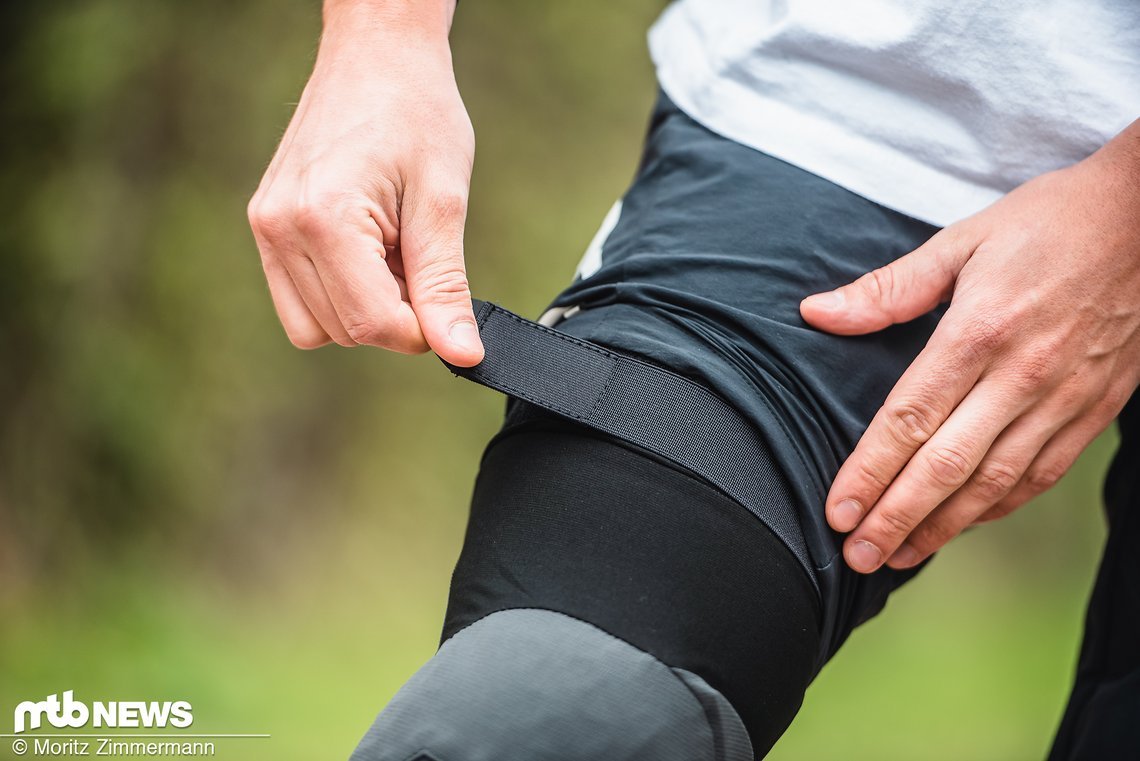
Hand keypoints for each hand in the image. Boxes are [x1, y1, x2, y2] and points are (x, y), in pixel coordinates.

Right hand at [247, 0, 482, 365]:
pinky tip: (368, 251)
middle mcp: (279, 228)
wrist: (376, 54)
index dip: (421, 330)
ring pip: (316, 328)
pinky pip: (299, 301)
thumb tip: (462, 354)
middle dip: (393, 316)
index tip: (447, 303)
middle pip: (343, 332)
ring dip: (364, 309)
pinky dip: (340, 294)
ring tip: (392, 250)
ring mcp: (265, 228)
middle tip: (419, 257)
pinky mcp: (266, 227)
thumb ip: (445, 285)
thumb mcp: (443, 200)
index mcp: (322, 218)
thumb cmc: (415, 111)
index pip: (371, 324)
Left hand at [800, 121, 1139, 573]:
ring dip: (944, 525)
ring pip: (996, 481)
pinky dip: (1001, 505)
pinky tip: (966, 523)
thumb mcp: (962, 240)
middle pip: (947, 465)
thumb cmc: (1050, 222)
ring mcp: (1064, 396)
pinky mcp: (1096, 406)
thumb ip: (889, 287)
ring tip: (899, 555)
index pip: (910, 419)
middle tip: (857, 555)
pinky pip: (1043, 472)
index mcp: (979, 331)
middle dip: (897, 517)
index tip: (837, 511)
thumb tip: (817, 312)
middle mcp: (1022, 374)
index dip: (869, 472)